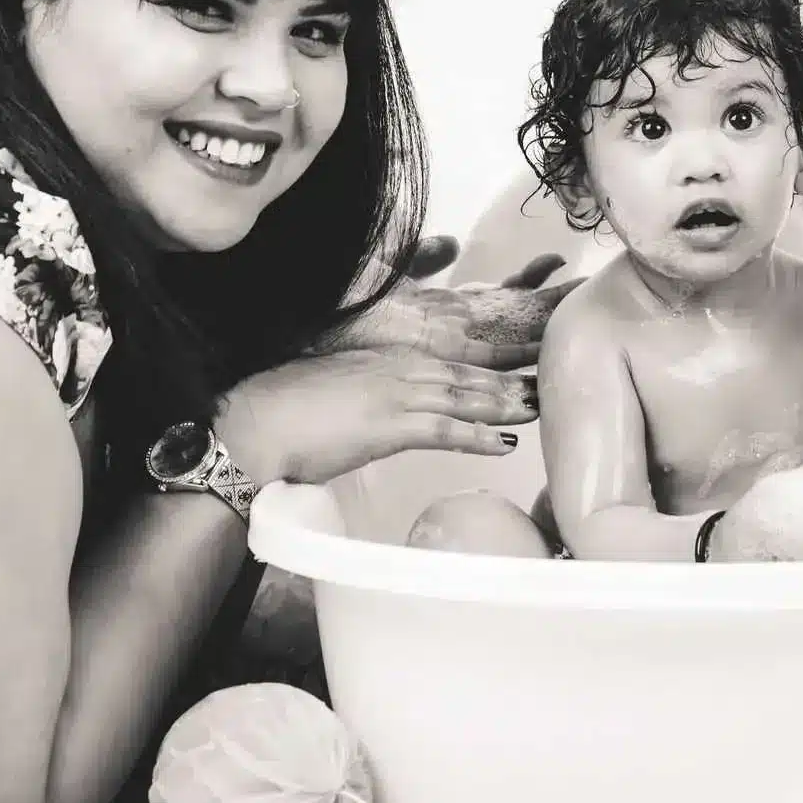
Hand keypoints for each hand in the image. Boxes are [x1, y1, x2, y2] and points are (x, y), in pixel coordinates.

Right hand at [215, 348, 535, 486]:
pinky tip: (506, 443)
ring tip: (539, 409)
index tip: (519, 374)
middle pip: (468, 375)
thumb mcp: (341, 391)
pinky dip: (479, 436)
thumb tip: (382, 410)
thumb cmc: (286, 410)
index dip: (488, 370)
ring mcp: (397, 394)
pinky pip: (446, 430)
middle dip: (509, 382)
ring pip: (466, 398)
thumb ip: (371, 393)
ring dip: (506, 405)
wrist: (254, 422)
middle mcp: (399, 368)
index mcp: (388, 358)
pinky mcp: (389, 424)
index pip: (451, 363)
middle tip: (548, 387)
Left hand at [334, 242, 583, 372]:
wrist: (306, 321)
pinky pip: (496, 351)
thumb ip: (420, 255)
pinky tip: (557, 345)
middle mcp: (453, 324)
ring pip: (517, 334)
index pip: (496, 293)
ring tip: (595, 315)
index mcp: (440, 307)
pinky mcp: (440, 350)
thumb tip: (452, 240)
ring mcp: (451, 339)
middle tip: (598, 293)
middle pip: (517, 315)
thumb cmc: (336, 301)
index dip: (529, 278)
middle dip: (556, 307)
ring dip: (554, 329)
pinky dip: (529, 350)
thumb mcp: (384, 267)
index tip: (557, 260)